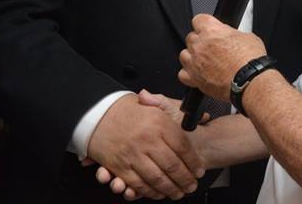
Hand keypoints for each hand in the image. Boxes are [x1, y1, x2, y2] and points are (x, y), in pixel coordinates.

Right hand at [86, 93, 203, 199]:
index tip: (199, 170)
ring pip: (157, 178)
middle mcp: (147, 140)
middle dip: (184, 179)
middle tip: (192, 185)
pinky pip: (138, 183)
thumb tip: (202, 116)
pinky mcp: (119, 166)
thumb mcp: (156, 106)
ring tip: (179, 193)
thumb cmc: (130, 111)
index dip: (193, 161)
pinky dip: (150, 191)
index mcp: (160, 124)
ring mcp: (133, 154)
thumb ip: (179, 113)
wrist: (99, 114)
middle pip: (172, 165)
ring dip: (170, 189)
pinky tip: (159, 193)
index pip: (183, 147)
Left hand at [180, 14, 267, 101]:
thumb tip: (231, 36)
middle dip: (200, 40)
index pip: (199, 19)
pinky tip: (199, 73)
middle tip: (213, 46)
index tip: (208, 27)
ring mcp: (195, 63)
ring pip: (184, 54)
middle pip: (190, 37)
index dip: (204, 23)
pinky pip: (182, 74)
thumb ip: (232, 34)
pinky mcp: (194, 79)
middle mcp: (200, 45)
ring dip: (192, 56)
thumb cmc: (250, 60)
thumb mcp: (247, 37)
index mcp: (212, 31)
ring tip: (205, 60)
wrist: (249, 80)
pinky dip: (189, 73)